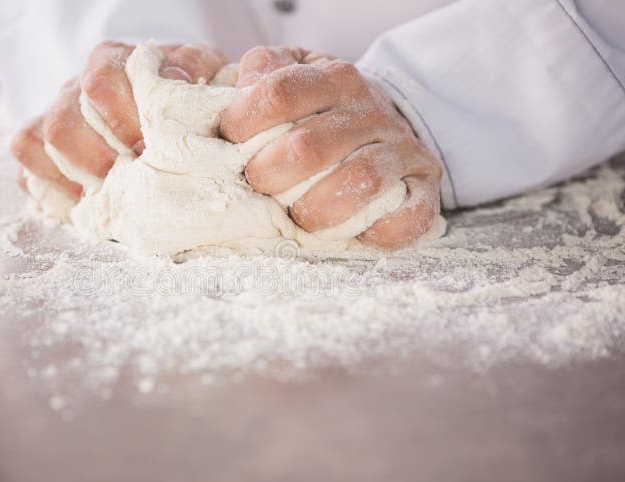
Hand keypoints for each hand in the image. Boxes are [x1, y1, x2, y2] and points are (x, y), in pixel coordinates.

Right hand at [11, 41, 229, 202]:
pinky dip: (52, 184)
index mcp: (112, 62)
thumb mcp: (199, 72)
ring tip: (113, 190)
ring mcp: (54, 115)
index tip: (148, 148)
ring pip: (43, 142)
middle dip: (100, 159)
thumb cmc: (182, 98)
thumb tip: (176, 80)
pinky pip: (26, 162)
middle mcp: (76, 87)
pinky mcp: (41, 146)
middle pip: (63, 121)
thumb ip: (193, 67)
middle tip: (131, 177)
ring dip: (79, 175)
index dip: (122, 120)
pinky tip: (86, 197)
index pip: (101, 83)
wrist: (165, 115)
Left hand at [220, 46, 442, 249]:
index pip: (280, 93)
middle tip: (260, 185)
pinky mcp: (425, 190)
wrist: (393, 123)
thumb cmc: (326, 110)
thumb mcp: (294, 74)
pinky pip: (407, 217)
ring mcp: (402, 151)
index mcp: (334, 78)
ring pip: (359, 180)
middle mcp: (371, 111)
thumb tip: (243, 88)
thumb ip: (265, 73)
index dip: (245, 122)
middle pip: (310, 146)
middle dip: (271, 175)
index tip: (232, 143)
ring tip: (299, 216)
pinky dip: (375, 232)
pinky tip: (351, 232)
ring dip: (315, 209)